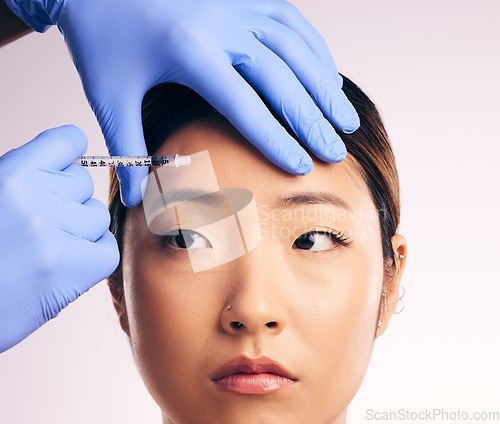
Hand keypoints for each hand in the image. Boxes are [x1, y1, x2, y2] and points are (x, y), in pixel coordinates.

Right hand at [0, 125, 118, 352]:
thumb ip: (24, 179)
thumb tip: (68, 165)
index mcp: (10, 174)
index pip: (68, 142)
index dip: (70, 156)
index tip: (65, 170)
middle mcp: (35, 199)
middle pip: (84, 184)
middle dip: (68, 201)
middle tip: (41, 226)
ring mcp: (57, 234)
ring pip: (97, 216)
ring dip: (80, 232)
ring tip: (48, 250)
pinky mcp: (75, 269)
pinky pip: (108, 249)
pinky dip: (94, 257)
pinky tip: (67, 266)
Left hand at [6, 0, 359, 206]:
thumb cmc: (101, 40)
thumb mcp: (109, 96)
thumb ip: (127, 150)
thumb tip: (133, 203)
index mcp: (189, 50)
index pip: (245, 105)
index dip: (276, 139)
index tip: (301, 167)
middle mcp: (221, 21)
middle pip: (282, 77)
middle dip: (312, 119)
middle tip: (335, 151)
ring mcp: (236, 1)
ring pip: (295, 46)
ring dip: (325, 85)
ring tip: (345, 120)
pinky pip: (292, 19)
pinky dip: (315, 50)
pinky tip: (328, 76)